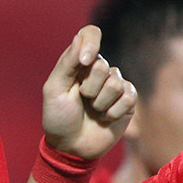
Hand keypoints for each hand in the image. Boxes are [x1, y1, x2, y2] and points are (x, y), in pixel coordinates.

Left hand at [41, 25, 136, 162]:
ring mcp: (115, 84)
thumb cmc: (58, 118)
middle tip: (81, 100)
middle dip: (89, 88)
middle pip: (102, 65)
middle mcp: (98, 69)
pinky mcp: (128, 101)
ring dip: (100, 103)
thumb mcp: (54, 90)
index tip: (85, 61)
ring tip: (92, 111)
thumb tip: (80, 38)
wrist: (70, 148)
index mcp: (78, 62)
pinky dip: (113, 112)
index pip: (90, 34)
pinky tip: (105, 118)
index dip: (91, 42)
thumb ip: (67, 63)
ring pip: (115, 83)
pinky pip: (128, 96)